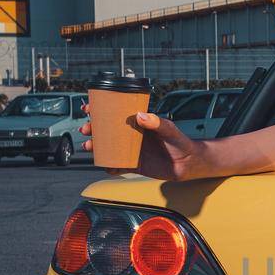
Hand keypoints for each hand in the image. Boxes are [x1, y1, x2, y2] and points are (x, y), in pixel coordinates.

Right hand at [80, 101, 206, 181]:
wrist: (189, 163)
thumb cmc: (180, 141)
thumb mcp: (169, 129)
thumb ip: (157, 122)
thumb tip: (141, 116)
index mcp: (138, 123)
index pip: (116, 113)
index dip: (100, 110)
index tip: (88, 108)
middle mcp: (132, 136)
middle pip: (106, 131)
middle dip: (92, 129)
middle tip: (86, 130)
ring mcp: (132, 150)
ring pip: (108, 148)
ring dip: (96, 147)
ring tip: (89, 147)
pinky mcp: (135, 165)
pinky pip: (118, 166)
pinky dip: (109, 166)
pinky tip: (105, 166)